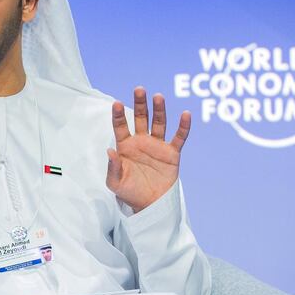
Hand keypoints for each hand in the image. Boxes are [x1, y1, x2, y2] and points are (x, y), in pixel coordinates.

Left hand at [106, 87, 189, 212]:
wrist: (149, 205)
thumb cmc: (128, 192)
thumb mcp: (115, 182)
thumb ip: (113, 167)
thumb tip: (109, 150)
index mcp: (125, 146)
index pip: (121, 126)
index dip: (119, 115)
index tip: (117, 103)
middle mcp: (141, 141)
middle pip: (141, 118)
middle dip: (140, 104)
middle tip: (139, 89)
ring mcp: (157, 146)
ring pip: (159, 123)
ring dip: (159, 110)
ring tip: (158, 96)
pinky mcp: (172, 153)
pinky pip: (179, 137)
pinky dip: (183, 126)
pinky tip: (185, 114)